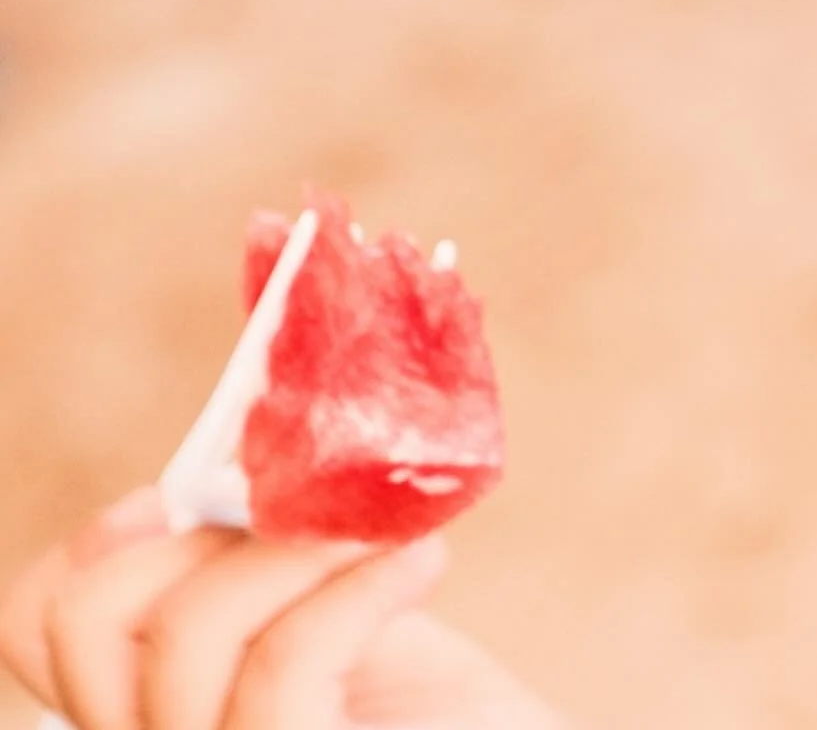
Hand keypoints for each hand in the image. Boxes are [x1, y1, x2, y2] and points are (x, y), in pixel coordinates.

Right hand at [0, 490, 564, 729]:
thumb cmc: (442, 711)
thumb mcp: (333, 618)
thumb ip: (269, 566)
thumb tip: (245, 447)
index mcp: (150, 714)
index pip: (35, 626)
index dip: (92, 545)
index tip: (175, 488)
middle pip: (90, 622)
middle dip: (202, 534)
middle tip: (307, 510)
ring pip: (185, 635)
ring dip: (298, 547)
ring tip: (390, 533)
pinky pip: (277, 674)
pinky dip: (355, 588)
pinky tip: (424, 561)